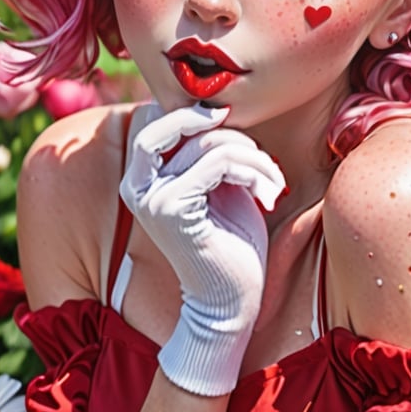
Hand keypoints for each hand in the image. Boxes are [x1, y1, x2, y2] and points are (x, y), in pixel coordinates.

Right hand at [120, 103, 286, 395]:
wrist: (231, 302)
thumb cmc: (232, 244)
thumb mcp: (221, 187)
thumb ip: (211, 153)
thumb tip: (218, 108)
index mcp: (142, 179)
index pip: (158, 120)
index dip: (194, 113)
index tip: (232, 126)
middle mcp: (136, 186)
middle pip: (169, 120)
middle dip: (219, 124)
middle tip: (254, 148)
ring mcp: (150, 198)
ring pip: (208, 143)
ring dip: (254, 157)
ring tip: (274, 184)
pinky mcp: (171, 210)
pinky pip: (217, 164)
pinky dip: (253, 173)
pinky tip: (270, 196)